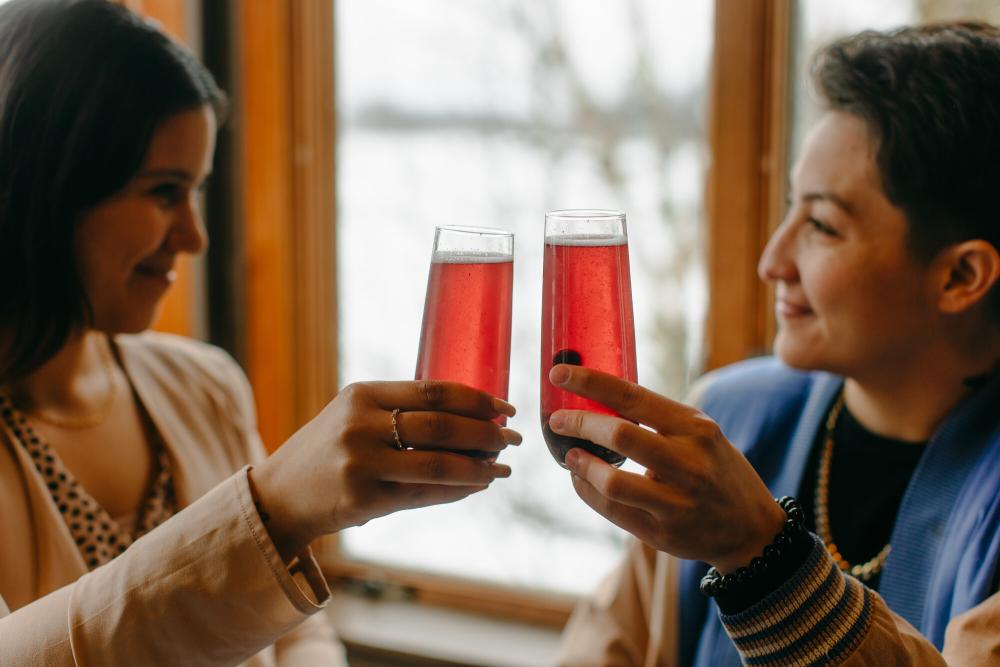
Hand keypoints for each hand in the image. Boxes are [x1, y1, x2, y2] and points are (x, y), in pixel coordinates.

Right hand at [250, 380, 520, 560]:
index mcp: (362, 394)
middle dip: (486, 433)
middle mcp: (360, 425)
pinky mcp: (363, 500)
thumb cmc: (328, 451)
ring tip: (501, 467)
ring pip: (438, 464)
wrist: (279, 495)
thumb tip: (474, 416)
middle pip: (442, 426)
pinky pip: (424, 494)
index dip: (476, 399)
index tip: (504, 407)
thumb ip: (402, 410)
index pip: (434, 391)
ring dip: (478, 466)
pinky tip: (476, 485)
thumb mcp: (354, 415)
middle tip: (512, 438)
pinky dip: (457, 490)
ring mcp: (361, 464)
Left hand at [547, 364, 784, 572]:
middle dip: (580, 422)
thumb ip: (659, 421)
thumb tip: (597, 399)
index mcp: (696, 428)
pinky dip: (587, 491)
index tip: (559, 373)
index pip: (633, 396)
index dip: (591, 382)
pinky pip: (611, 510)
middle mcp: (689, 463)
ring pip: (612, 481)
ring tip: (570, 455)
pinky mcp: (662, 533)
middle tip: (558, 419)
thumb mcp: (701, 435)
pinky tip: (580, 480)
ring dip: (581, 465)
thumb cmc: (716, 470)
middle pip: (620, 435)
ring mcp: (676, 502)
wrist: (753, 531)